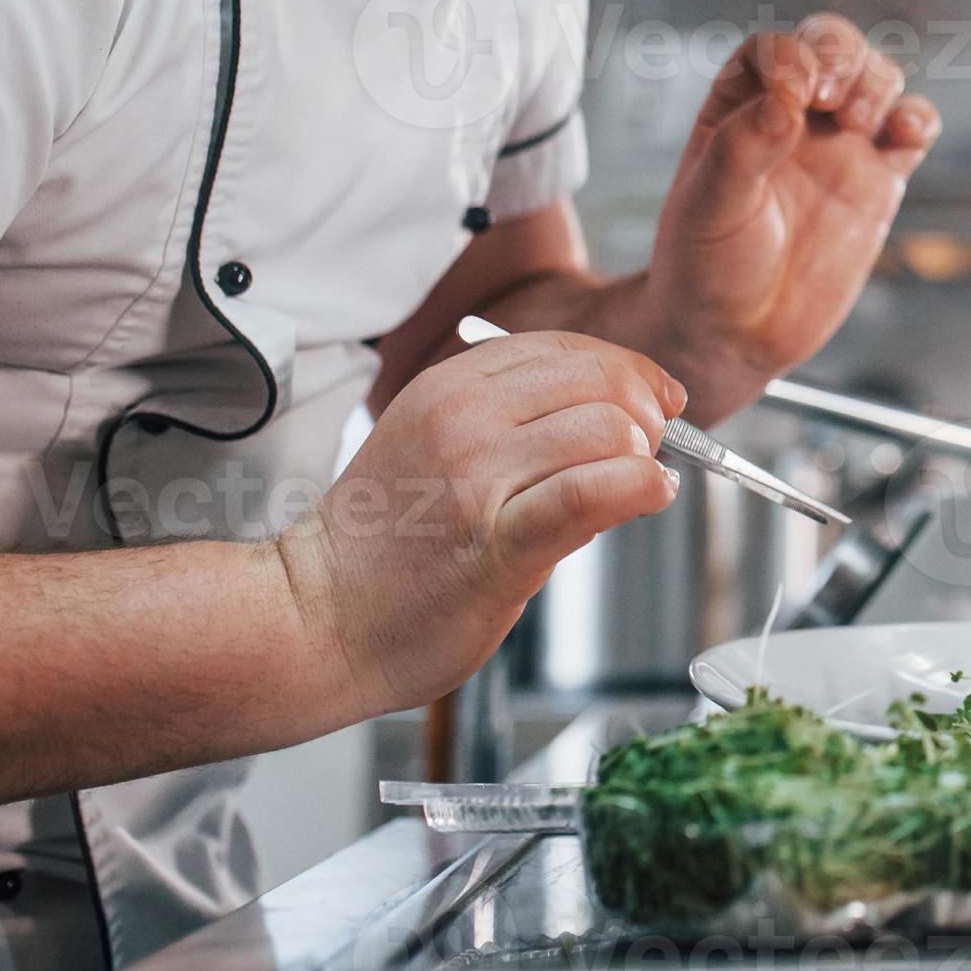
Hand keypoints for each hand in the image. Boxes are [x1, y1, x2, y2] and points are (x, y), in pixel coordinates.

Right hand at [275, 332, 681, 714]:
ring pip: (607, 431)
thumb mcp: (434, 447)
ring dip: (645, 457)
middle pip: (599, 381)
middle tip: (653, 449)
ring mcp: (477, 479)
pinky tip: (650, 497)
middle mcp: (463, 419)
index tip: (657, 398)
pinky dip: (640, 488)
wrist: (313, 621)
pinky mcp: (497, 543)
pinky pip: (591, 493)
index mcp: (448, 387)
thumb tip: (614, 422)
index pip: (567, 349)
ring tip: (641, 485)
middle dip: (646, 413)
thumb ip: (513, 426)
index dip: (628, 369)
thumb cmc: (379, 548)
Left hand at [621, 14, 938, 422]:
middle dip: (843, 56)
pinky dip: (919, 119)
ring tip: (858, 122)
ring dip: (877, 83)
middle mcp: (793, 115)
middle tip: (833, 98)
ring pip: (876, 79)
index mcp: (739, 107)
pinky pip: (910, 132)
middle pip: (833, 47)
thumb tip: (788, 95)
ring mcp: (840, 146)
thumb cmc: (705, 266)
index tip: (796, 93)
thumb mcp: (708, 206)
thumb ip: (744, 146)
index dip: (791, 56)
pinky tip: (907, 133)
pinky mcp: (878, 182)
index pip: (774, 51)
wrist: (737, 335)